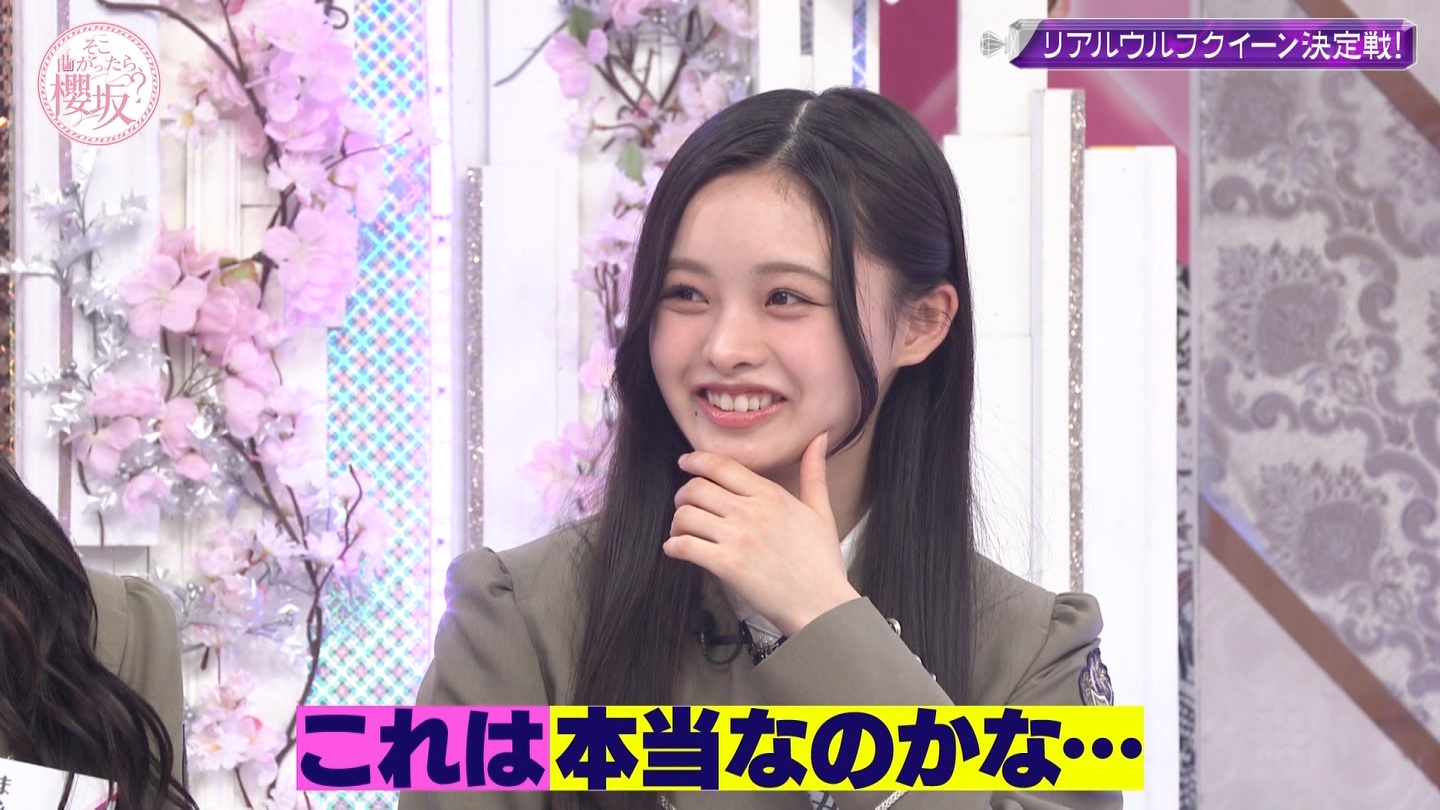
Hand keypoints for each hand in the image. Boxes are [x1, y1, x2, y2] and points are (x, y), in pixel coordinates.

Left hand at [663, 432, 861, 636]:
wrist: (822, 604)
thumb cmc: (822, 562)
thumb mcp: (821, 512)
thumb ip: (814, 473)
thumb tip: (818, 439)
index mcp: (771, 495)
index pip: (721, 466)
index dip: (696, 461)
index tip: (685, 463)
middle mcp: (751, 511)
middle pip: (696, 488)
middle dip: (683, 495)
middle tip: (685, 507)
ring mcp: (737, 538)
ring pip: (685, 515)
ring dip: (676, 523)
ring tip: (681, 532)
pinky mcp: (727, 565)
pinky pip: (685, 546)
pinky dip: (673, 547)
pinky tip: (677, 550)